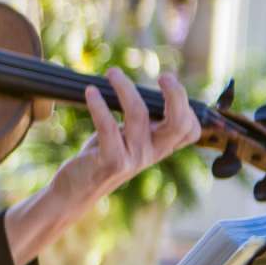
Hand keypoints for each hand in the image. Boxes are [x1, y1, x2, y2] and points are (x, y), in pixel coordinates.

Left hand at [3, 71, 199, 264]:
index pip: (190, 130)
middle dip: (176, 95)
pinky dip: (98, 106)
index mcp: (159, 147)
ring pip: (138, 115)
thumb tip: (140, 88)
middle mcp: (151, 153)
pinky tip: (90, 92)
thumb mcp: (126, 139)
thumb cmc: (100, 157)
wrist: (74, 191)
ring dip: (125, 88)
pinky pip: (108, 127)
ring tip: (112, 73)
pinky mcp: (111, 161)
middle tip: (165, 75)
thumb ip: (140, 121)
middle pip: (178, 123)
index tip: (169, 83)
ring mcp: (133, 159)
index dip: (187, 106)